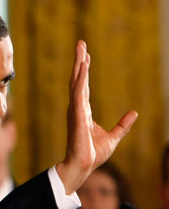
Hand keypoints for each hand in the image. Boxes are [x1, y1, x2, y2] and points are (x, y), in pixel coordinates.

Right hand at [56, 40, 137, 193]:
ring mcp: (75, 109)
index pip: (83, 87)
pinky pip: (78, 92)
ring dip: (78, 64)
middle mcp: (77, 107)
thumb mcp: (114, 137)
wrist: (84, 165)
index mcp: (83, 111)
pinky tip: (83, 66)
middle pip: (77, 79)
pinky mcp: (77, 114)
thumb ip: (122, 125)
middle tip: (80, 43)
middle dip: (79, 61)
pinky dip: (80, 78)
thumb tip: (134, 113)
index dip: (84, 71)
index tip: (86, 57)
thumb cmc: (93, 154)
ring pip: (76, 81)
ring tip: (81, 48)